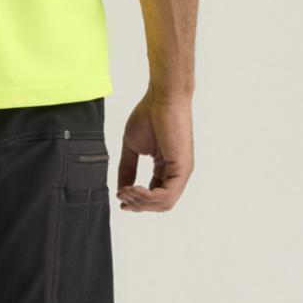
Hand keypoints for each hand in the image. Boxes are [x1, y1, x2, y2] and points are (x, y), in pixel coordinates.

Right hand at [117, 92, 194, 213]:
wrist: (161, 97)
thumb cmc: (149, 115)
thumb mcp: (132, 148)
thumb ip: (127, 170)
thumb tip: (121, 189)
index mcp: (166, 168)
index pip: (154, 197)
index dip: (137, 202)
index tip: (120, 198)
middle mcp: (176, 173)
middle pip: (158, 205)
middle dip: (137, 204)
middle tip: (121, 194)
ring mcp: (181, 171)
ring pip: (163, 205)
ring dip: (141, 202)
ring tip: (127, 190)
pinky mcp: (182, 168)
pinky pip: (166, 195)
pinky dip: (148, 197)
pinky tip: (135, 188)